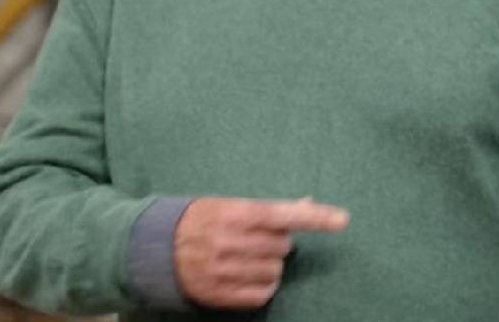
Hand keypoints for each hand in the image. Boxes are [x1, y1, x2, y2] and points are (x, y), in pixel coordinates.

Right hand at [173, 196, 348, 308]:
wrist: (155, 249)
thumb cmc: (203, 220)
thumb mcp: (231, 205)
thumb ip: (271, 208)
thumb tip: (310, 203)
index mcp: (234, 213)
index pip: (283, 214)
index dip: (316, 218)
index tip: (343, 220)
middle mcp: (228, 241)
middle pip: (283, 246)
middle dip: (276, 244)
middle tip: (256, 240)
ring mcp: (222, 270)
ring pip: (275, 272)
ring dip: (270, 266)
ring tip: (248, 258)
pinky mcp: (217, 294)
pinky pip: (262, 295)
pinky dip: (263, 287)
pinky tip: (247, 276)